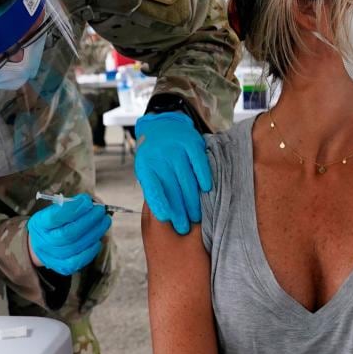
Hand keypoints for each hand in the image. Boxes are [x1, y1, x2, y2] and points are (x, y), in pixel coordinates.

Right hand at [28, 194, 110, 275]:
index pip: (54, 217)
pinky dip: (91, 250)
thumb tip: (92, 203)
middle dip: (88, 220)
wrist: (41, 244)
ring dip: (94, 232)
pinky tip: (98, 240)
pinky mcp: (62, 267)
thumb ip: (71, 206)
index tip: (87, 200)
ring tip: (104, 221)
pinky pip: (78, 261)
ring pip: (75, 247)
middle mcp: (43, 242)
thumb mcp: (54, 210)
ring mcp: (51, 256)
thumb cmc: (52, 224)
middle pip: (67, 234)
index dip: (73, 209)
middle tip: (100, 210)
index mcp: (38, 224)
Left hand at [134, 111, 211, 234]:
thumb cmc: (154, 157)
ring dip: (192, 201)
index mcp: (146, 166)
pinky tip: (207, 190)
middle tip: (184, 228)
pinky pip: (199, 163)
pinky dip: (203, 178)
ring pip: (187, 180)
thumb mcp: (146, 171)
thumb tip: (165, 216)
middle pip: (172, 190)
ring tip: (196, 217)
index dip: (161, 206)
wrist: (162, 125)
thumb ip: (153, 189)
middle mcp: (160, 157)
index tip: (169, 221)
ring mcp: (176, 149)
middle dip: (179, 211)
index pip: (153, 190)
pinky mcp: (191, 142)